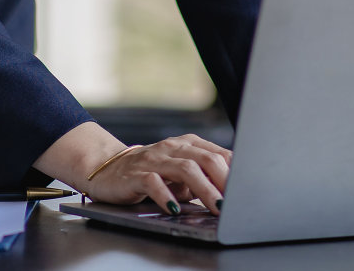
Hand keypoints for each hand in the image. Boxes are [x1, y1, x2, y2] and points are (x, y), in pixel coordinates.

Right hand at [83, 134, 231, 214]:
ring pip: (185, 168)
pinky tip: (175, 209)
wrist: (107, 169)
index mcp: (188, 144)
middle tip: (236, 202)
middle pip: (205, 159)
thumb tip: (231, 194)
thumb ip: (202, 179)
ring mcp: (154, 159)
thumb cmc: (149, 172)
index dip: (235, 173)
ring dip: (204, 189)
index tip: (247, 191)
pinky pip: (154, 182)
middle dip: (224, 181)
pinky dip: (167, 196)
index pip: (219, 154)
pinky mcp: (136, 174)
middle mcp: (173, 147)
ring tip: (216, 207)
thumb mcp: (179, 175)